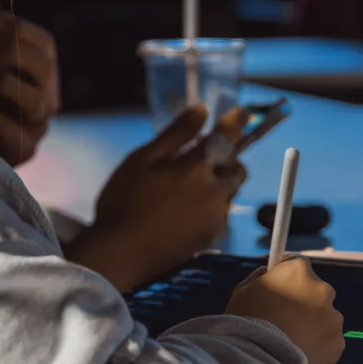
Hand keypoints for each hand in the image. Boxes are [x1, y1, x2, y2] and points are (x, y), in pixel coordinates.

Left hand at [0, 11, 60, 165]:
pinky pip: (15, 130)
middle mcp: (47, 99)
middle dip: (10, 51)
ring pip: (34, 99)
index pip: (46, 44)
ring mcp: (38, 127)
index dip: (18, 28)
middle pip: (44, 66)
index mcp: (42, 75)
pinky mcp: (25, 151)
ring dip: (1, 82)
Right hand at [66, 105, 247, 293]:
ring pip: (229, 191)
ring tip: (188, 187)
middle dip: (227, 158)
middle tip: (201, 158)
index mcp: (197, 166)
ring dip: (219, 183)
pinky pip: (220, 213)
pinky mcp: (211, 237)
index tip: (242, 113)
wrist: (121, 254)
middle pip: (236, 167)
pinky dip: (210, 205)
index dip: (236, 122)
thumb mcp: (142, 159)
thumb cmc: (125, 201)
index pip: (227, 136)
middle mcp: (214, 191)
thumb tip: (202, 109)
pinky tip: (184, 211)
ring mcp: (216, 217)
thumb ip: (176, 133)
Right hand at [226, 256, 344, 363]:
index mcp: (299, 270)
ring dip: (313, 324)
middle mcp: (323, 289)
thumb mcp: (245, 289)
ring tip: (293, 341)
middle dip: (304, 301)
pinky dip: (319, 345)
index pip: (298, 265)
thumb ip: (263, 277)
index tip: (279, 290)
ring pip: (324, 317)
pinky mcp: (338, 344)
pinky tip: (301, 354)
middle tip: (286, 319)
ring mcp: (334, 318)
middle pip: (315, 291)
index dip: (288, 277)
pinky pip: (328, 340)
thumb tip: (273, 275)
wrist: (259, 361)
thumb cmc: (247, 319)